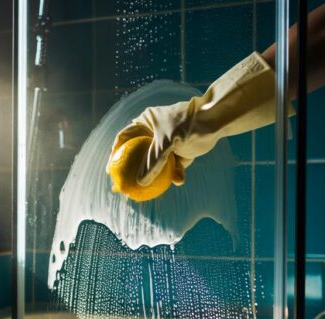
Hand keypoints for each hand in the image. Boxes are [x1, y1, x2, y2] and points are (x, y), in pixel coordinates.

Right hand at [109, 52, 289, 195]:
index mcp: (145, 123)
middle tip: (123, 186)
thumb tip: (140, 183)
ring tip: (145, 193)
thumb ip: (153, 162)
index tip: (111, 171)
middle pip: (137, 155)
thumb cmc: (187, 124)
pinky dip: (176, 175)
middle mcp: (154, 134)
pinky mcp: (180, 154)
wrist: (214, 120)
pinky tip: (178, 182)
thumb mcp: (167, 142)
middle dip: (131, 172)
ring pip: (155, 165)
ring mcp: (167, 145)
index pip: (124, 139)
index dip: (114, 155)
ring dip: (152, 178)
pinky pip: (173, 168)